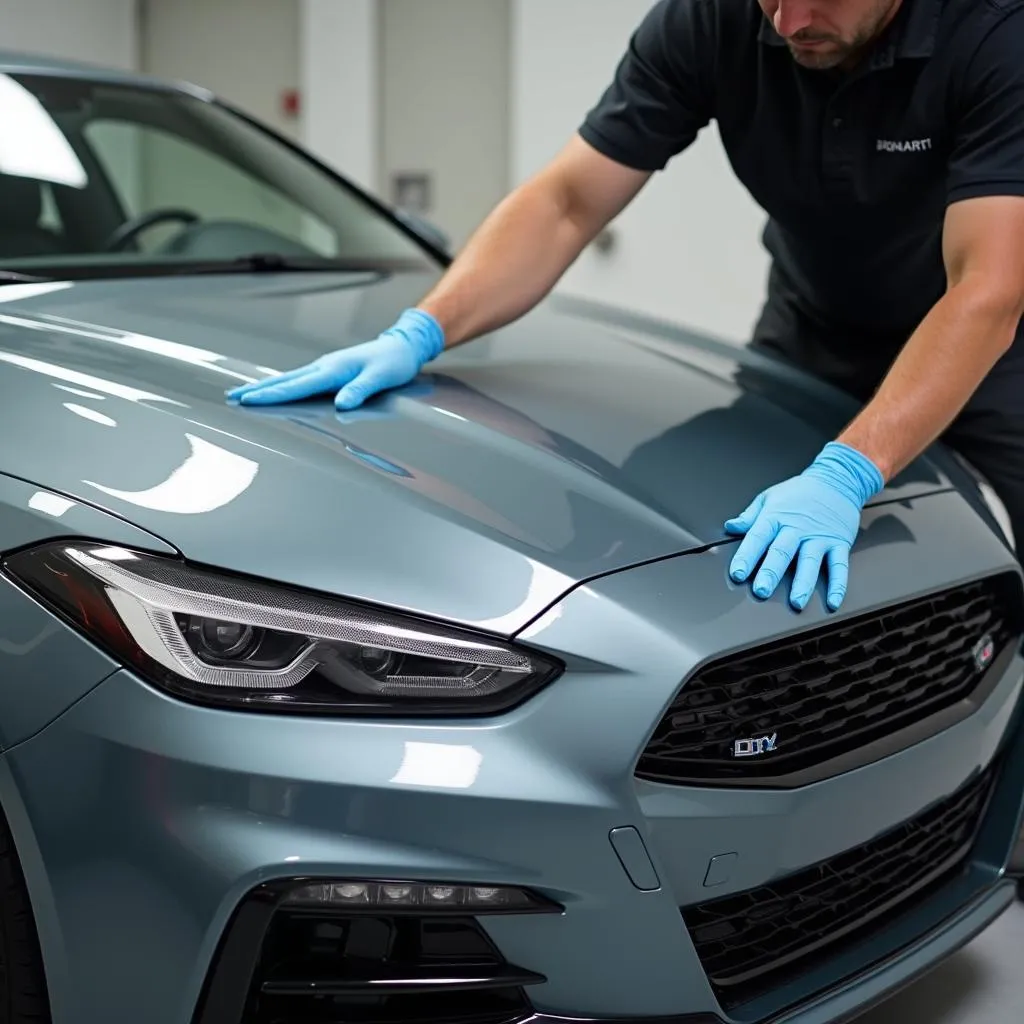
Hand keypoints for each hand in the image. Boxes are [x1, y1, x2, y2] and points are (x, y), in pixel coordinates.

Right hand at [226, 308, 444, 409]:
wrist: (403, 346)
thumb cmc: (394, 362)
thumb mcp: (381, 377)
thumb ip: (360, 390)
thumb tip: (342, 405)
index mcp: (334, 369)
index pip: (298, 385)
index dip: (273, 395)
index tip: (250, 400)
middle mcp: (325, 367)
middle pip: (285, 381)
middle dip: (258, 390)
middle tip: (233, 398)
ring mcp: (325, 367)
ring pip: (289, 379)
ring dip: (265, 387)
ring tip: (243, 394)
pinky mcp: (329, 370)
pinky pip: (300, 379)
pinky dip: (282, 385)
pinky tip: (273, 389)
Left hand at [724, 441, 884, 610]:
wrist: (837, 480)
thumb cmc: (800, 491)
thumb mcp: (770, 497)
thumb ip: (749, 516)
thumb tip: (731, 526)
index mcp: (776, 517)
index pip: (758, 538)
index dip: (746, 556)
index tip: (737, 573)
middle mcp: (797, 529)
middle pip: (782, 553)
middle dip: (771, 573)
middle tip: (762, 590)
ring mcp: (819, 537)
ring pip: (809, 562)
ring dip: (803, 583)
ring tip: (796, 602)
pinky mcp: (839, 543)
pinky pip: (839, 566)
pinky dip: (837, 585)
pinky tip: (832, 601)